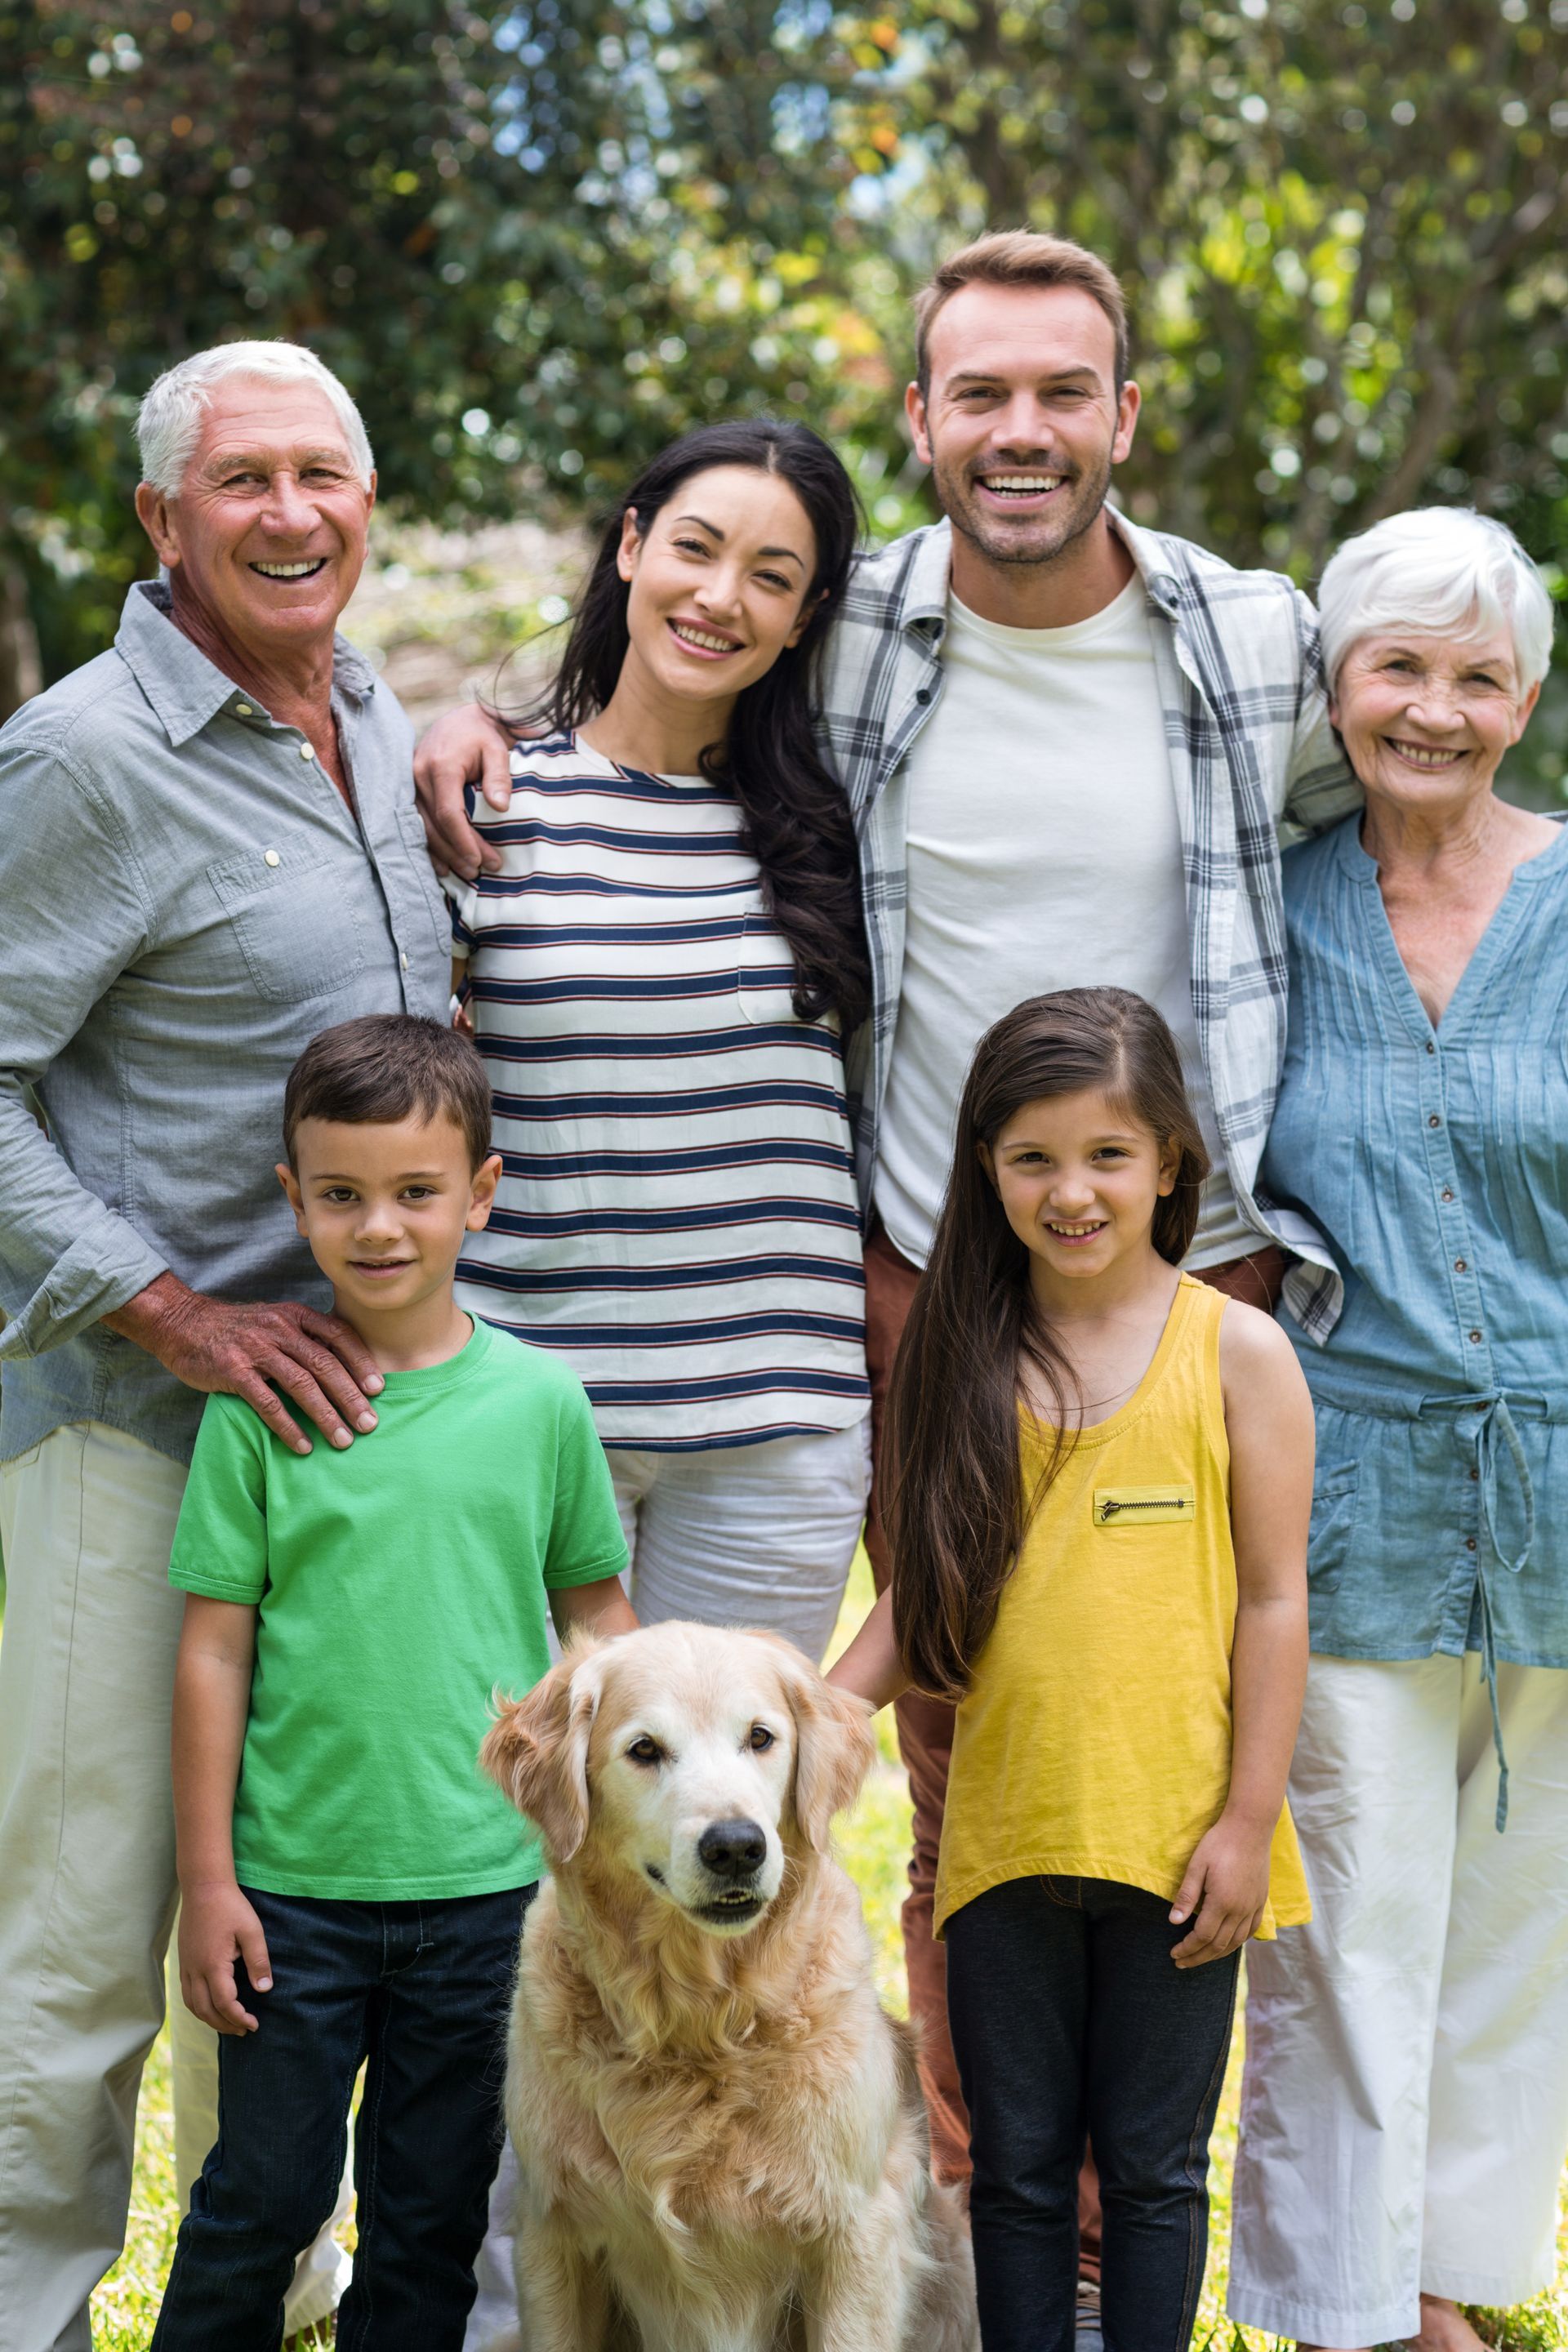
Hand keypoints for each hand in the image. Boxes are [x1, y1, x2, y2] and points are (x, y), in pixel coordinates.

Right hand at [105, 1270, 383, 1455]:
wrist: (182, 1323)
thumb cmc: (237, 1329)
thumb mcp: (275, 1320)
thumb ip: (305, 1336)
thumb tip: (344, 1365)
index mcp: (295, 1315)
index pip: (339, 1335)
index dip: (361, 1362)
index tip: (378, 1389)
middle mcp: (280, 1329)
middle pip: (326, 1365)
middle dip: (351, 1397)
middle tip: (369, 1424)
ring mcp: (256, 1349)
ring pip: (302, 1385)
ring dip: (326, 1416)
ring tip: (343, 1440)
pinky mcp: (233, 1371)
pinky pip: (268, 1403)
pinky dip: (289, 1427)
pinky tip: (303, 1445)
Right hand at [179, 1879, 271, 2034]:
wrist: (203, 1887)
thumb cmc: (230, 1906)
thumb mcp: (251, 1930)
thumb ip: (258, 1961)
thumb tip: (265, 1989)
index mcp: (213, 1965)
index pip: (224, 2004)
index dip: (239, 2018)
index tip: (254, 2025)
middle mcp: (195, 1970)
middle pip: (206, 2010)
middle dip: (225, 2025)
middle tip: (244, 2030)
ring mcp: (186, 1966)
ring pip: (192, 2005)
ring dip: (209, 2019)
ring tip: (228, 2024)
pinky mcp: (183, 1961)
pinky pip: (187, 1993)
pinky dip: (198, 2007)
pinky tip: (211, 2006)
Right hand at [413, 701, 513, 878]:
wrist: (459, 721)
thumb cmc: (482, 735)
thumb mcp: (497, 749)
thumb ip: (499, 777)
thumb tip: (501, 807)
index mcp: (441, 766)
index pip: (448, 812)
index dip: (463, 840)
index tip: (480, 860)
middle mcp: (419, 776)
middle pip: (436, 826)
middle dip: (458, 852)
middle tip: (481, 871)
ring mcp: (410, 784)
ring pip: (423, 828)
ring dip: (444, 854)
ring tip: (468, 872)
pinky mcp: (411, 791)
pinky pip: (418, 824)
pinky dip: (431, 846)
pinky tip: (444, 865)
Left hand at [1169, 1812, 1270, 1967]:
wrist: (1250, 1827)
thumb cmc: (1219, 1843)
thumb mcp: (1197, 1866)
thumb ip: (1186, 1896)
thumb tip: (1174, 1922)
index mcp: (1222, 1902)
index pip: (1203, 1936)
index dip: (1188, 1948)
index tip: (1174, 1953)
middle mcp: (1241, 1910)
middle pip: (1219, 1945)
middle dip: (1199, 1957)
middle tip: (1182, 1963)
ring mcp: (1253, 1906)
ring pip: (1236, 1942)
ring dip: (1218, 1954)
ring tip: (1202, 1958)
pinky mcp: (1261, 1900)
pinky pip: (1251, 1930)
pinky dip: (1238, 1942)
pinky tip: (1229, 1944)